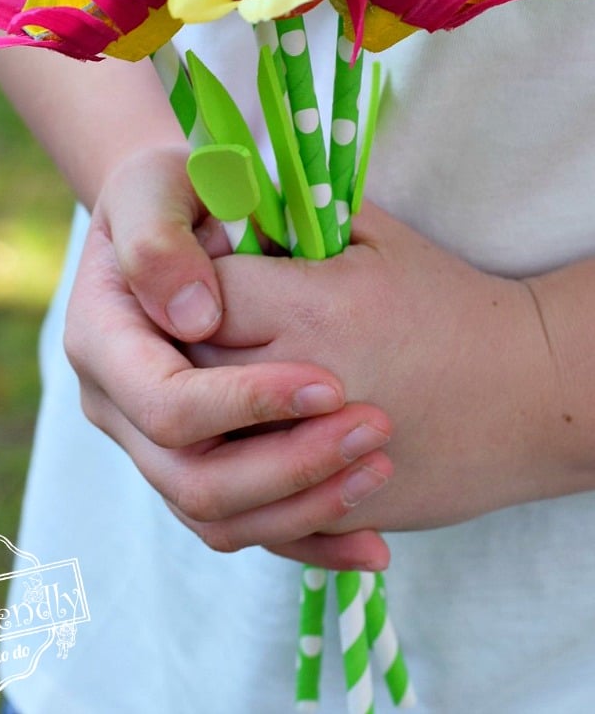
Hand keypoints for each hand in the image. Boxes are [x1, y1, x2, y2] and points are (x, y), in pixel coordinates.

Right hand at [63, 145, 394, 569]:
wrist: (179, 218)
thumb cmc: (174, 190)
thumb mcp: (157, 184)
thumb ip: (161, 240)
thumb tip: (196, 319)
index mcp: (102, 340)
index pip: (166, 401)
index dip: (246, 403)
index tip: (330, 382)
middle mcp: (115, 405)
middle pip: (192, 477)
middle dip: (288, 464)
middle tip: (375, 429)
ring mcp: (151, 444)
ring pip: (217, 516)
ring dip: (303, 507)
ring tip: (380, 469)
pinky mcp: (193, 465)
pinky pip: (242, 527)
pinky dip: (304, 540)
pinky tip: (372, 545)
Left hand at [192, 201, 554, 535]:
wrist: (528, 388)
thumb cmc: (447, 299)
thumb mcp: (373, 235)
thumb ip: (294, 216)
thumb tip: (225, 209)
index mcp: (311, 309)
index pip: (201, 298)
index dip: (198, 282)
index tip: (215, 276)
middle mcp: (304, 386)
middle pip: (190, 373)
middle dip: (187, 349)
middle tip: (212, 329)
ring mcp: (317, 457)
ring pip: (211, 446)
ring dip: (207, 415)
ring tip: (228, 384)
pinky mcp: (331, 506)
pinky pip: (253, 501)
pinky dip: (240, 471)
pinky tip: (251, 440)